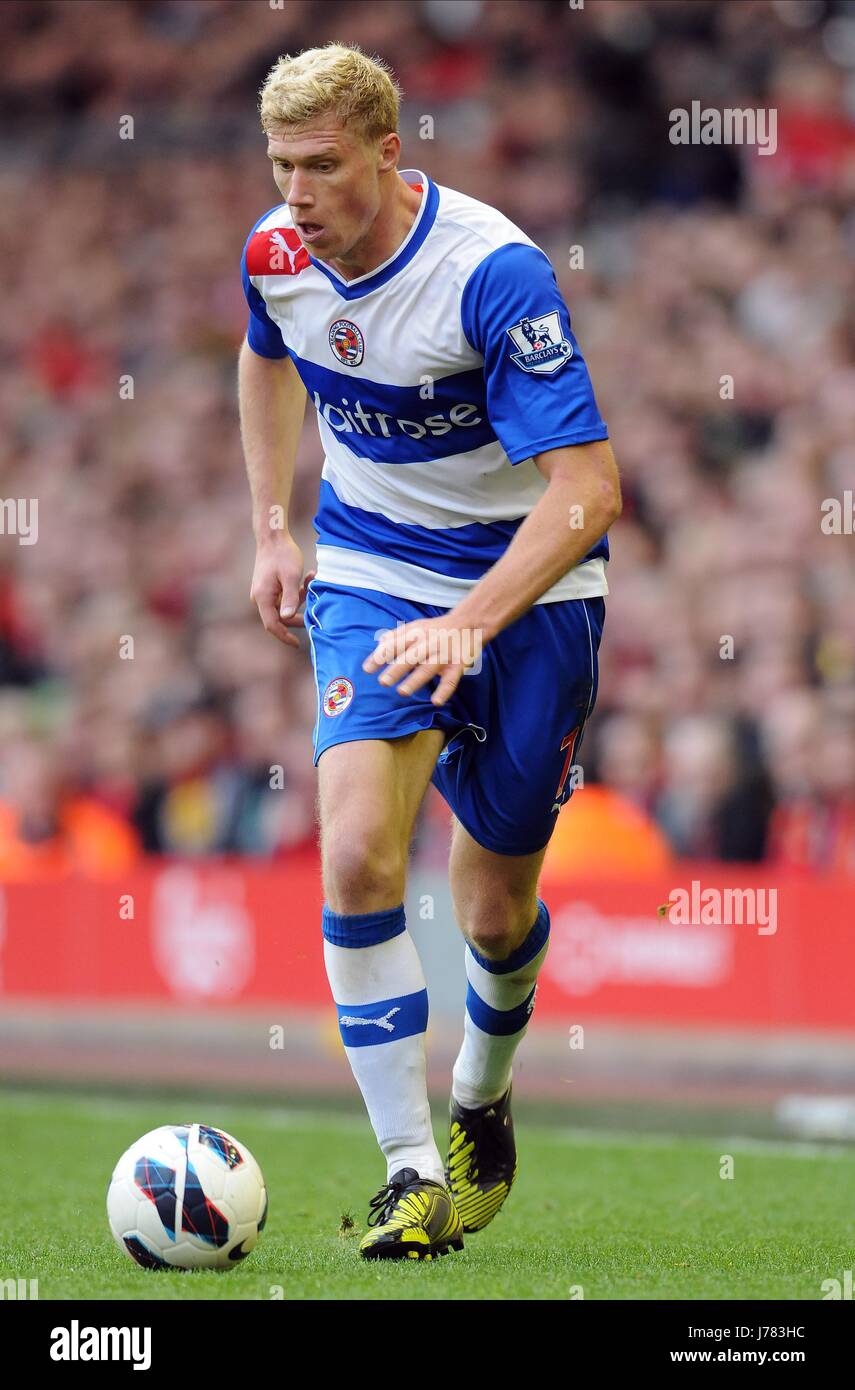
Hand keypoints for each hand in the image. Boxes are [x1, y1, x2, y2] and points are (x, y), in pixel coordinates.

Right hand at [250, 534, 314, 646]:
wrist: (272, 536)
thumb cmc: (282, 554)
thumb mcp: (291, 576)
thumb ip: (290, 598)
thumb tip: (287, 618)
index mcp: (262, 597)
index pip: (272, 625)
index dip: (284, 636)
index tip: (298, 644)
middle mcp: (259, 597)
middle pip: (279, 618)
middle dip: (298, 615)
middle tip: (314, 611)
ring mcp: (263, 592)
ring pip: (283, 606)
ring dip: (299, 599)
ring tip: (311, 581)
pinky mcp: (268, 587)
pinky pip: (283, 597)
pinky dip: (295, 591)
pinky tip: (308, 578)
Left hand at [362, 616, 483, 705]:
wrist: (468, 623)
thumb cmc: (435, 629)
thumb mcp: (415, 626)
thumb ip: (396, 636)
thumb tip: (378, 644)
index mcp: (415, 634)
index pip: (395, 645)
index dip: (381, 657)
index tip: (367, 669)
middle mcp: (428, 643)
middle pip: (411, 657)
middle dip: (397, 669)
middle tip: (383, 682)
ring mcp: (444, 654)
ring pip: (429, 668)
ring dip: (416, 680)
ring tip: (402, 692)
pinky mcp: (458, 664)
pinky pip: (451, 679)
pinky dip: (444, 690)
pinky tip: (436, 701)